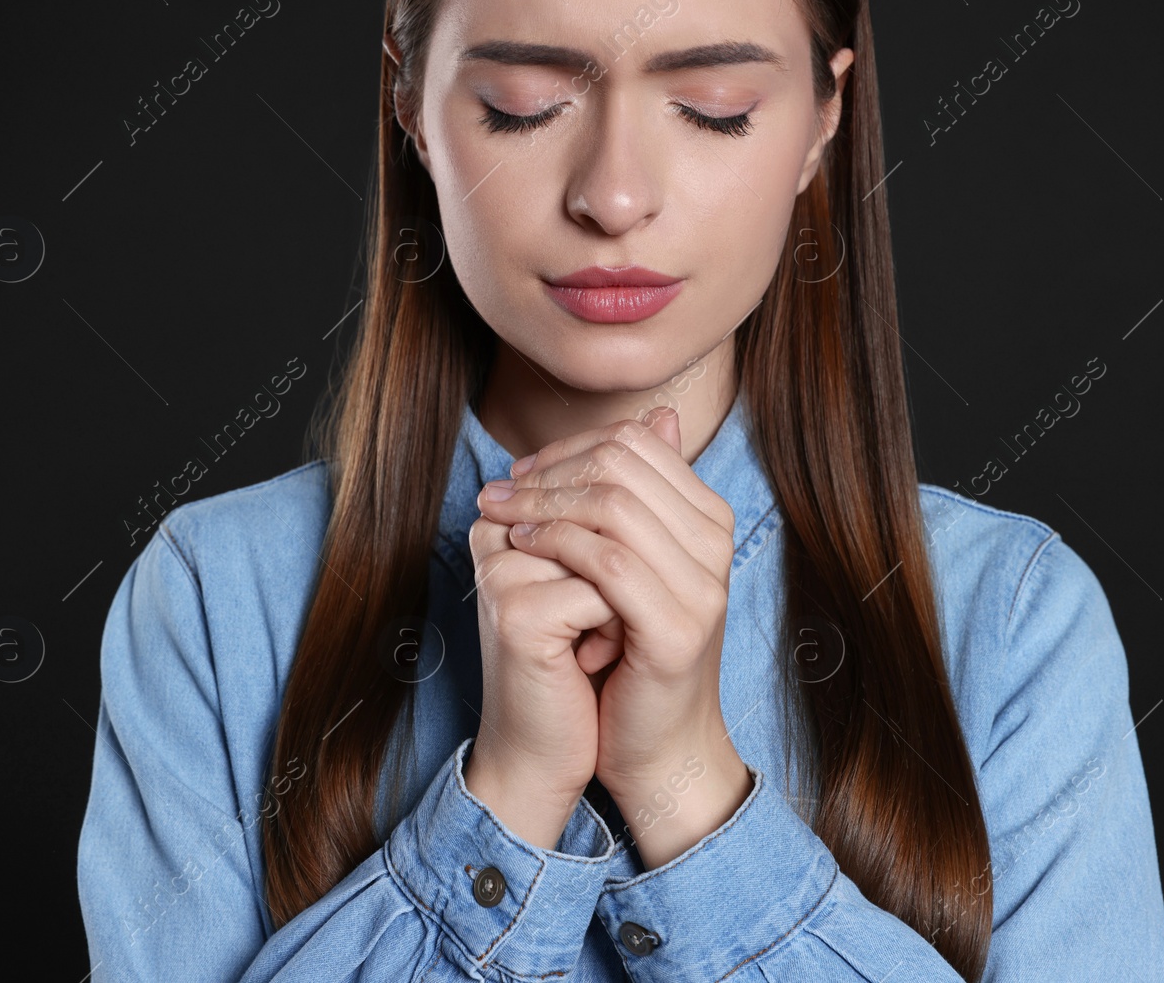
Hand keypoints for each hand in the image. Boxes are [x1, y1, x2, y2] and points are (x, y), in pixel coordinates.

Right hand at [464, 485, 618, 848]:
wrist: (554, 750)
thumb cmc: (584, 662)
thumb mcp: (620, 566)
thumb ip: (638, 493)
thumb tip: (664, 413)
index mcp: (516, 514)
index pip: (599, 462)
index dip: (640, 516)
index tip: (635, 575)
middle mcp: (499, 531)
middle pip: (605, 500)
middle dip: (639, 558)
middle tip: (624, 613)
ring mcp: (502, 569)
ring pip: (610, 546)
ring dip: (629, 599)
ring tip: (609, 638)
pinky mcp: (515, 613)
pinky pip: (601, 593)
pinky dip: (614, 632)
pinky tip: (591, 663)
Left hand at [474, 408, 742, 809]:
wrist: (658, 747)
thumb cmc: (635, 657)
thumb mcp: (632, 568)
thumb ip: (631, 502)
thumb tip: (648, 418)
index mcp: (709, 521)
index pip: (637, 443)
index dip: (570, 447)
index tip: (522, 470)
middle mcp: (715, 546)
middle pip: (623, 465)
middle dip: (550, 469)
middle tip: (501, 488)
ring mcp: (702, 587)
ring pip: (613, 507)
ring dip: (543, 503)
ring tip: (503, 516)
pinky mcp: (677, 630)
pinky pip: (609, 564)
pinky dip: (557, 545)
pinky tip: (522, 548)